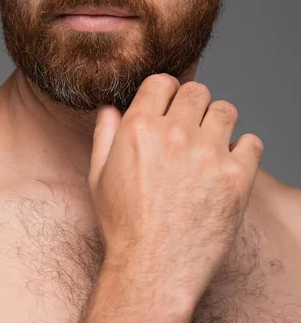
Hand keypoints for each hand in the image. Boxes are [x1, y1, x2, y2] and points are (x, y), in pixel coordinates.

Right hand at [88, 74, 263, 309]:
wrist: (153, 269)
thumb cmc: (124, 225)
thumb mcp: (98, 175)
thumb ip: (104, 133)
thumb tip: (110, 108)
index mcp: (139, 128)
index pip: (162, 82)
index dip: (167, 90)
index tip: (171, 104)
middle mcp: (174, 134)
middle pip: (197, 90)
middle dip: (193, 103)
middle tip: (191, 126)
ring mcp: (208, 154)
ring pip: (226, 110)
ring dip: (218, 122)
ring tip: (211, 144)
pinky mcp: (236, 177)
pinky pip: (252, 142)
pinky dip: (243, 150)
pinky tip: (228, 164)